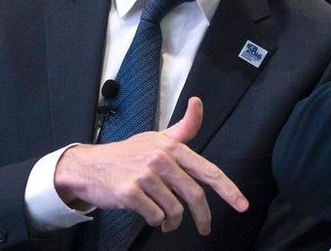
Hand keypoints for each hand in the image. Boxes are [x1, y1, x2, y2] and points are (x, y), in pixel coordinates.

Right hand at [54, 97, 248, 234]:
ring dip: (173, 221)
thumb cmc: (127, 154)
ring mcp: (145, 175)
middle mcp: (161, 158)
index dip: (228, 189)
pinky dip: (156, 221)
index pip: (208, 170)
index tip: (242, 204)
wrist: (89, 167)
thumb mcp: (157, 138)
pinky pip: (156, 216)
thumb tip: (198, 103)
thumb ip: (183, 128)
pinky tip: (151, 215)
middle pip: (195, 195)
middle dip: (203, 216)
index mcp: (172, 146)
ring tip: (167, 220)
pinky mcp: (131, 192)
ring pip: (174, 209)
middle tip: (205, 227)